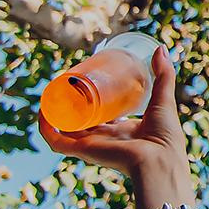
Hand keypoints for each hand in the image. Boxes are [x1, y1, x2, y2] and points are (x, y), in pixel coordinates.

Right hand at [38, 45, 193, 208]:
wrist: (159, 160)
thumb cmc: (165, 136)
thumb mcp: (163, 99)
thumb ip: (164, 75)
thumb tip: (160, 48)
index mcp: (120, 131)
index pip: (100, 115)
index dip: (91, 99)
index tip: (85, 81)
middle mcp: (103, 139)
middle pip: (79, 120)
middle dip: (69, 102)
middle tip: (66, 80)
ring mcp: (91, 144)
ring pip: (63, 129)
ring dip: (52, 112)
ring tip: (49, 90)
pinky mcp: (82, 150)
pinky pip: (55, 140)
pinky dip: (46, 127)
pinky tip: (43, 110)